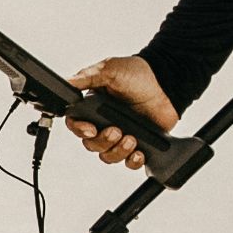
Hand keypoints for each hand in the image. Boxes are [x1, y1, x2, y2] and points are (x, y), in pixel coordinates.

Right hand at [64, 56, 180, 169]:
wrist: (166, 83)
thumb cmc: (137, 74)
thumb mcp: (109, 70)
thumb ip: (86, 77)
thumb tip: (66, 82)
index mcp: (93, 106)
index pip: (76, 124)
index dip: (80, 130)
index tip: (91, 128)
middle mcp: (104, 123)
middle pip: (91, 144)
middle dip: (103, 141)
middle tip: (116, 131)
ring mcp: (121, 135)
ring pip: (108, 156)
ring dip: (118, 151)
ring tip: (131, 138)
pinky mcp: (138, 145)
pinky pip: (129, 162)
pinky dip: (132, 161)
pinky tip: (139, 152)